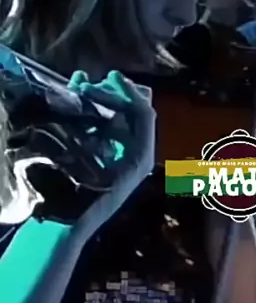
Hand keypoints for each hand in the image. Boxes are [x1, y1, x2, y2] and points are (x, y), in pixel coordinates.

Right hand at [68, 70, 155, 221]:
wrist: (66, 226)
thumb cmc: (83, 194)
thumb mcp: (95, 157)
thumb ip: (111, 128)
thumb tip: (119, 95)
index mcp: (140, 157)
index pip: (143, 114)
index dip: (128, 92)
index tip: (110, 76)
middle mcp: (136, 157)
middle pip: (130, 115)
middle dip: (110, 96)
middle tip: (86, 84)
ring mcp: (122, 161)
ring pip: (116, 122)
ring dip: (100, 104)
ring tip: (78, 89)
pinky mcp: (107, 164)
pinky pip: (105, 133)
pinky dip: (92, 118)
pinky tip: (75, 105)